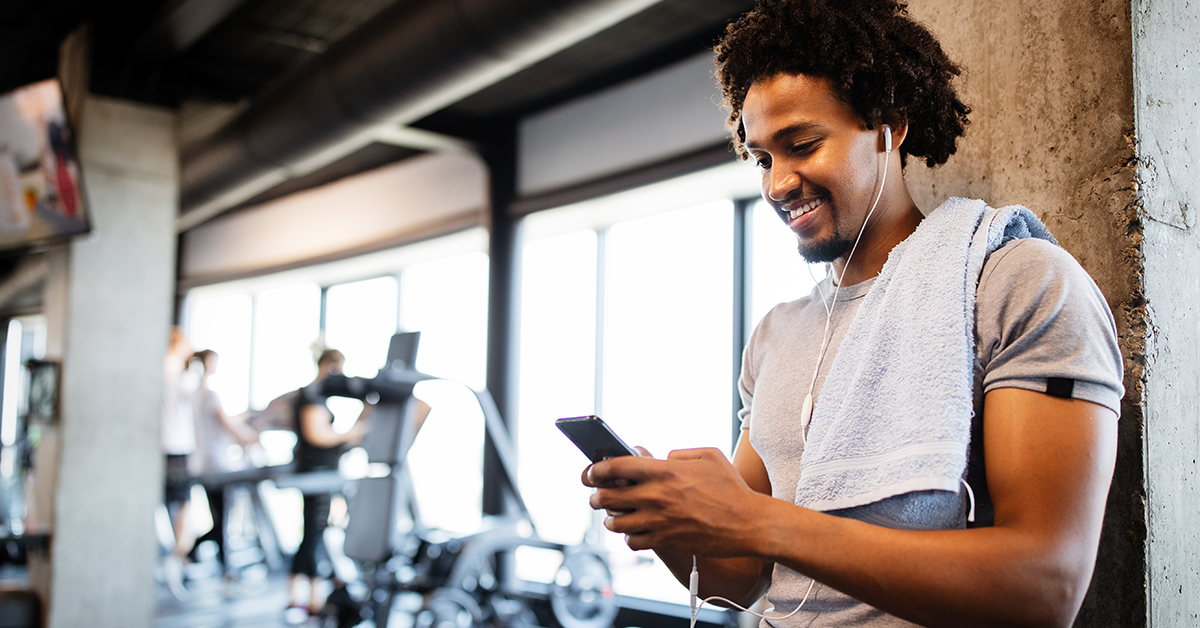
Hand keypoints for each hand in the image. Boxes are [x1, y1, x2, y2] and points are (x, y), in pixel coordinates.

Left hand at [583, 447, 769, 555]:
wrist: (748, 523)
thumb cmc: (731, 487)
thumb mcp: (708, 455)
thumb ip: (679, 453)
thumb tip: (661, 458)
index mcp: (663, 470)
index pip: (615, 467)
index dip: (596, 469)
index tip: (590, 472)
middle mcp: (656, 496)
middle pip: (608, 496)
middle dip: (597, 496)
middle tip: (597, 496)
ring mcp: (659, 520)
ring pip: (616, 522)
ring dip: (611, 518)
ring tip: (614, 516)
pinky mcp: (665, 541)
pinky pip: (633, 541)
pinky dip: (630, 536)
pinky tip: (635, 531)